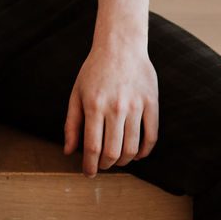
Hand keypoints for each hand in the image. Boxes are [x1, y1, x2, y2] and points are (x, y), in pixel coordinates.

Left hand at [63, 41, 158, 176]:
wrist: (120, 46)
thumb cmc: (94, 71)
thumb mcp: (76, 94)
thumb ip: (71, 124)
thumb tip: (68, 151)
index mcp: (94, 106)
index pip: (92, 147)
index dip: (90, 166)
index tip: (88, 173)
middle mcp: (116, 108)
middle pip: (113, 152)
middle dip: (106, 166)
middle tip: (102, 166)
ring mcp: (136, 106)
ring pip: (132, 148)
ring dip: (124, 161)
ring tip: (117, 160)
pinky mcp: (152, 103)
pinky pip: (151, 136)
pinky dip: (144, 151)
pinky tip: (136, 154)